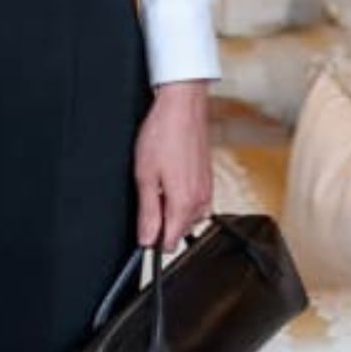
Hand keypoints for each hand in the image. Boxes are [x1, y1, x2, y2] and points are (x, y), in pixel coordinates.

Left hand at [136, 80, 212, 248]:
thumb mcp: (144, 175)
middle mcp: (201, 201)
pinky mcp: (208, 181)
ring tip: (158, 183)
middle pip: (179, 231)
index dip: (152, 239)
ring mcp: (207, 191)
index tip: (142, 231)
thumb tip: (146, 239)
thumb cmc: (163, 135)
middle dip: (162, 222)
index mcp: (184, 203)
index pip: (170, 242)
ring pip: (188, 217)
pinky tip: (170, 178)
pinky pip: (195, 202)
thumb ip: (147, 211)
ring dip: (172, 209)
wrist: (182, 109)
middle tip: (148, 196)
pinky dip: (181, 197)